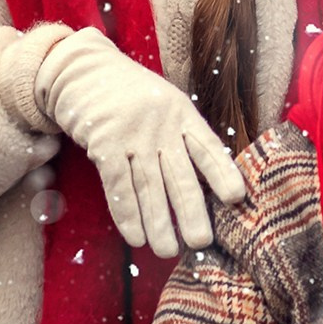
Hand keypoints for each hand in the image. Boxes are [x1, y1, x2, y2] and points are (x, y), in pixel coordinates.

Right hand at [35, 28, 245, 256]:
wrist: (84, 72)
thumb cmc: (132, 95)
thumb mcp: (166, 104)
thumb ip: (183, 135)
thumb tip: (206, 181)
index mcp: (182, 114)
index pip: (208, 147)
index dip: (223, 172)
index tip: (238, 197)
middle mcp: (161, 126)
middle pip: (181, 175)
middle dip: (192, 212)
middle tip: (202, 242)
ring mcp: (132, 135)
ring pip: (150, 187)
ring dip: (159, 223)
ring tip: (169, 251)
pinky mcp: (104, 144)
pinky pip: (119, 186)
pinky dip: (128, 214)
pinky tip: (136, 238)